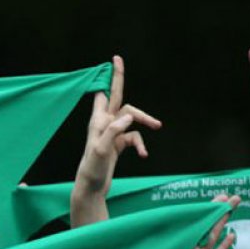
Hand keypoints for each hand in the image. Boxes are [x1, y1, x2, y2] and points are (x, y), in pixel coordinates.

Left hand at [76, 55, 162, 194]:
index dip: (108, 78)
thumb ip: (113, 132)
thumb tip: (128, 117)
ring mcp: (112, 134)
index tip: (112, 60)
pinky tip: (143, 155)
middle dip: (119, 80)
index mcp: (98, 122)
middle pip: (117, 97)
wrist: (92, 189)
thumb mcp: (101, 150)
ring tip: (157, 126)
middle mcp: (104, 124)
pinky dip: (140, 144)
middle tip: (119, 59)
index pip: (103, 94)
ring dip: (144, 121)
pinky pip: (134, 138)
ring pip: (132, 119)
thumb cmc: (92, 169)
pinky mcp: (118, 145)